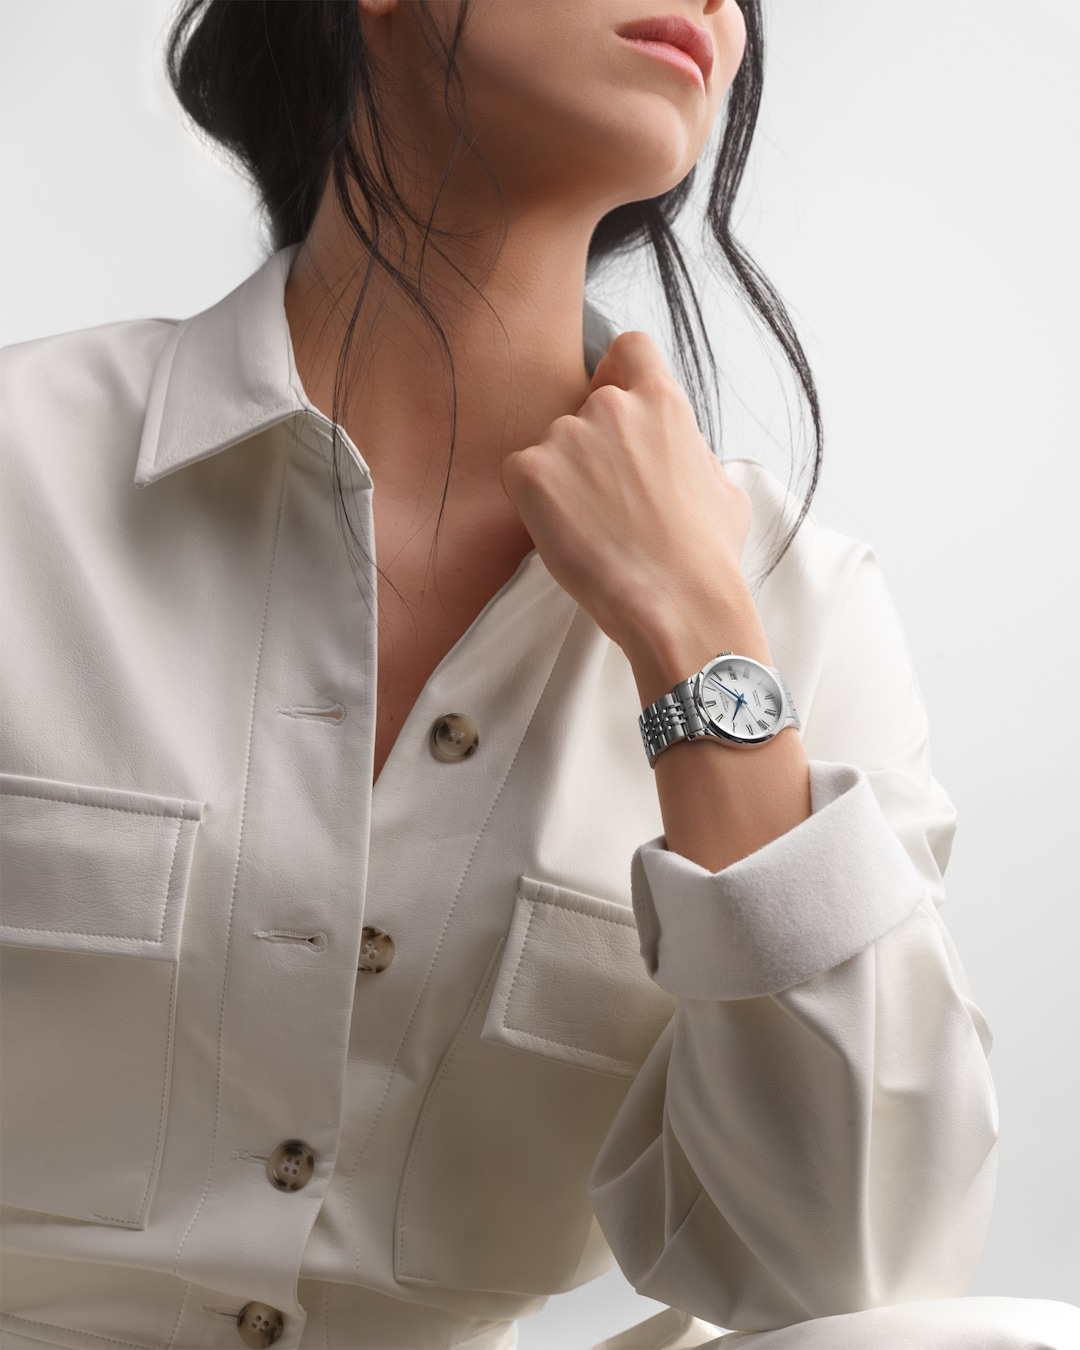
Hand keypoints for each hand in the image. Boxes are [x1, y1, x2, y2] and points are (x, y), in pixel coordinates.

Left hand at [500, 330, 753, 654]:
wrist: (676, 602)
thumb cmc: (705, 557)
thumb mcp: (723, 488)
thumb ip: (691, 454)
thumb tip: (680, 454)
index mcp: (663, 403)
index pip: (629, 350)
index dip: (618, 373)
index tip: (617, 403)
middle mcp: (611, 407)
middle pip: (585, 408)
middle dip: (592, 448)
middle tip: (608, 501)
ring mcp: (567, 436)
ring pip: (552, 447)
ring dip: (564, 479)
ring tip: (593, 528)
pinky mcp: (531, 471)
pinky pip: (520, 475)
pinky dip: (534, 501)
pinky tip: (565, 532)